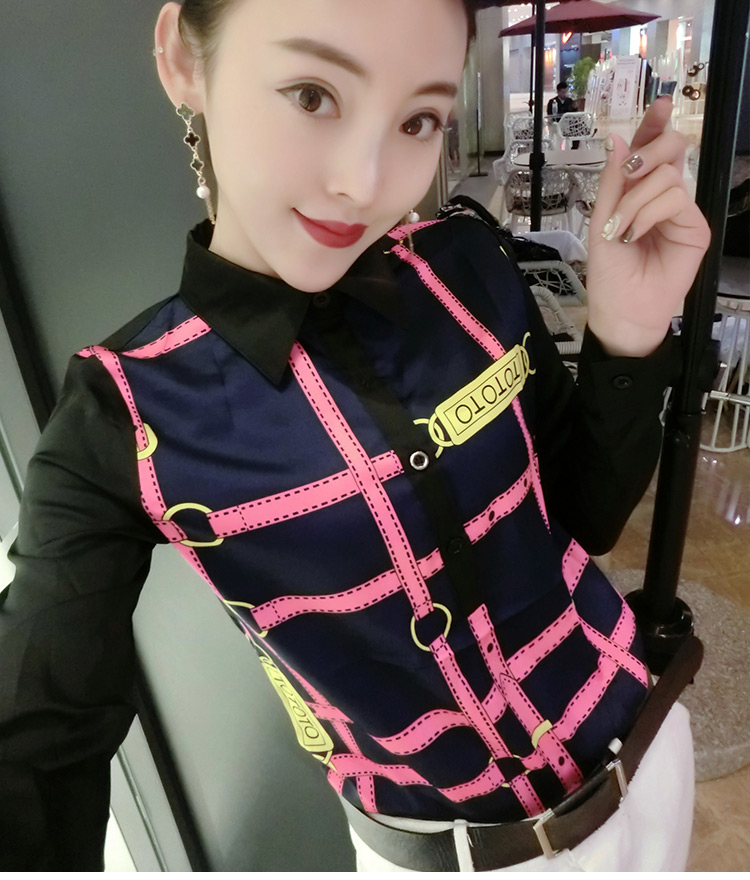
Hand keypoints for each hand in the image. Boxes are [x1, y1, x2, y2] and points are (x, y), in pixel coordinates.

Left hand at [586, 97, 710, 356]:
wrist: (622, 309)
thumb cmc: (609, 273)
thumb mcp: (600, 223)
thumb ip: (612, 183)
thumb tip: (618, 138)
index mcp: (638, 193)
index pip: (650, 152)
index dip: (654, 126)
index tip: (660, 104)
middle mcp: (662, 197)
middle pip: (671, 150)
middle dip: (651, 150)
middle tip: (632, 172)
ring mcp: (680, 211)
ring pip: (668, 176)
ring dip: (636, 200)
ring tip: (621, 229)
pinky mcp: (694, 227)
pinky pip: (676, 198)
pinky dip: (649, 212)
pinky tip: (634, 233)